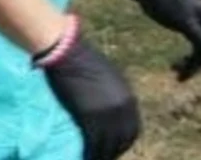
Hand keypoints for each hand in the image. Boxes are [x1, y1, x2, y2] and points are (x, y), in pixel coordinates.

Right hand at [42, 32, 139, 159]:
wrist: (67, 52)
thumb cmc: (83, 58)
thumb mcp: (109, 75)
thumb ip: (114, 93)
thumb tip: (111, 106)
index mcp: (129, 99)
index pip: (133, 129)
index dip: (125, 140)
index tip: (116, 146)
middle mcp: (122, 109)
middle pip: (124, 139)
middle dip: (116, 149)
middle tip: (106, 154)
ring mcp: (106, 114)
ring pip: (109, 144)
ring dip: (104, 154)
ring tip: (96, 158)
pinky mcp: (89, 117)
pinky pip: (94, 142)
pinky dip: (92, 153)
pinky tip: (87, 156)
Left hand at [130, 0, 200, 80]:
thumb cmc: (165, 1)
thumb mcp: (184, 22)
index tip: (187, 72)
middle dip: (197, 63)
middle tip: (179, 75)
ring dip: (192, 61)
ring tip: (174, 70)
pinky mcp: (190, 24)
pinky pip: (194, 44)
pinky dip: (187, 55)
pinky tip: (177, 63)